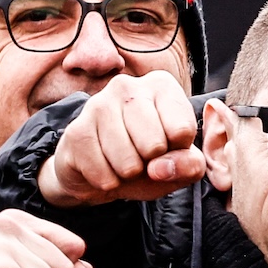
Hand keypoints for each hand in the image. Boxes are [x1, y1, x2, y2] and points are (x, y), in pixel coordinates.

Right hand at [37, 70, 203, 207]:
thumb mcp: (181, 165)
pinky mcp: (76, 129)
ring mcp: (98, 104)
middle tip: (143, 157)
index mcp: (161, 86)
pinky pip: (102, 171)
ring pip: (127, 160)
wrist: (103, 171)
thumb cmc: (149, 161)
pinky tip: (105, 168)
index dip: (178, 152)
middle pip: (154, 144)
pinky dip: (108, 181)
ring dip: (128, 174)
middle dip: (151, 164)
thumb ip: (191, 165)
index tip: (168, 146)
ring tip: (124, 163)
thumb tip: (161, 168)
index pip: (183, 129)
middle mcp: (127, 86)